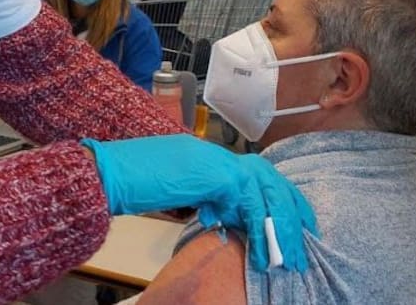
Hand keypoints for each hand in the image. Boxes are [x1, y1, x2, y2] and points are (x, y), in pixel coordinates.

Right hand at [82, 135, 316, 272]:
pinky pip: (248, 203)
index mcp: (214, 159)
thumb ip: (209, 200)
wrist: (112, 170)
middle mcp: (221, 156)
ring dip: (279, 228)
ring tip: (286, 259)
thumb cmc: (136, 180)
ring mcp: (218, 162)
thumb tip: (227, 219)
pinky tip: (261, 253)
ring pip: (266, 193)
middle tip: (302, 247)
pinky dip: (259, 228)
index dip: (283, 201)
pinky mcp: (215, 174)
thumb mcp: (181, 192)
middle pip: (272, 183)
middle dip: (291, 216)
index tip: (299, 226)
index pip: (261, 178)